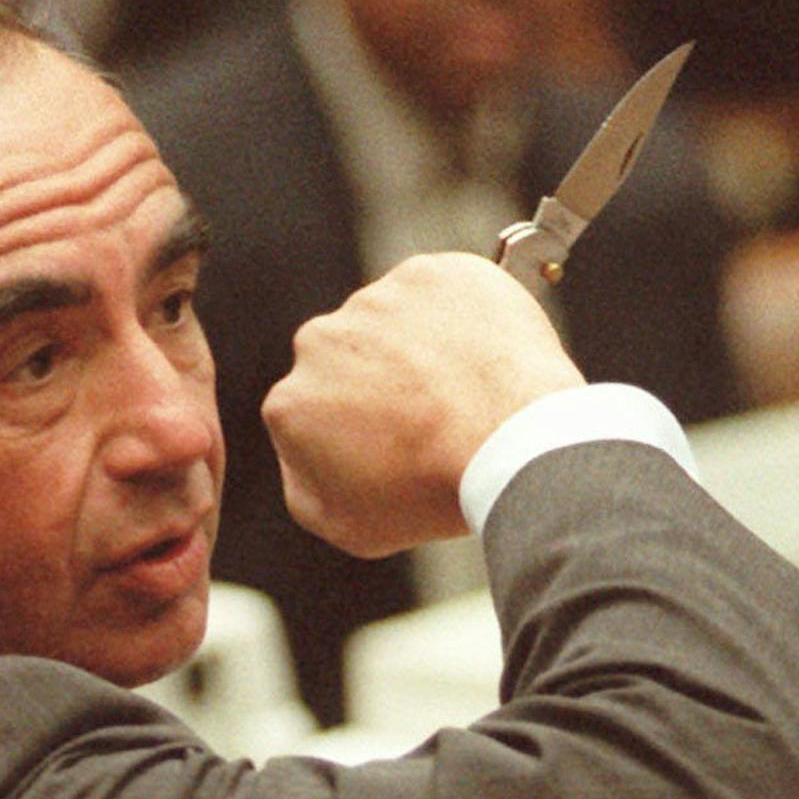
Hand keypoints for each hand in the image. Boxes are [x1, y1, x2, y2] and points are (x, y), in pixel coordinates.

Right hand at [261, 252, 583, 555]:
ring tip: (462, 391)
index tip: (394, 446)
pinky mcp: (431, 273)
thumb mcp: (347, 526)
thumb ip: (304, 487)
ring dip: (419, 347)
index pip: (313, 412)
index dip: (354, 431)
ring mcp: (376, 301)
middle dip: (379, 383)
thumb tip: (301, 456)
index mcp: (290, 403)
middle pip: (347, 360)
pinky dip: (459, 317)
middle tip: (431, 419)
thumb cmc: (430, 492)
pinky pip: (441, 292)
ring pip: (394, 323)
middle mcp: (319, 341)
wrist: (509, 441)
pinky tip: (480, 357)